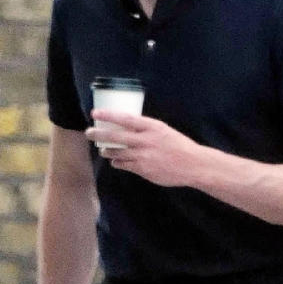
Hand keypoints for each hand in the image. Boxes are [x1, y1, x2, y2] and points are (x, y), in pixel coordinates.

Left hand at [86, 111, 203, 186]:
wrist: (193, 165)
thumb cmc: (180, 146)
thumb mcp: (164, 130)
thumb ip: (147, 129)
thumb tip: (129, 127)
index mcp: (152, 127)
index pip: (125, 119)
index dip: (108, 115)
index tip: (95, 113)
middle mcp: (146, 140)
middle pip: (116, 136)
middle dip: (99, 134)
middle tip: (89, 132)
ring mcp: (144, 156)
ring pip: (118, 153)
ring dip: (107, 151)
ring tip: (103, 150)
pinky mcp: (144, 170)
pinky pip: (125, 165)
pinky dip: (118, 163)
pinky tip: (116, 162)